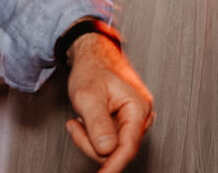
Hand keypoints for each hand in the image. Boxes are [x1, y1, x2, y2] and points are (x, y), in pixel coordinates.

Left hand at [64, 33, 153, 172]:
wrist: (93, 56)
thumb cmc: (92, 70)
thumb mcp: (88, 97)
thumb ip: (98, 125)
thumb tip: (107, 150)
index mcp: (138, 107)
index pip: (127, 147)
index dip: (112, 167)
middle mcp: (142, 114)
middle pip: (118, 150)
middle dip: (92, 143)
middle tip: (76, 126)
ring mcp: (136, 118)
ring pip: (113, 147)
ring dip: (91, 139)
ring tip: (81, 119)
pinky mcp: (127, 121)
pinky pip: (111, 140)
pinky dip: (94, 135)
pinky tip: (87, 121)